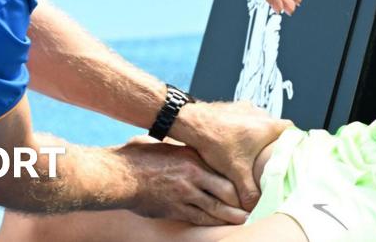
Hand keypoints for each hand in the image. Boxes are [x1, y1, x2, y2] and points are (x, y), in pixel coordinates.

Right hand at [116, 138, 247, 225]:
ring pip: (215, 210)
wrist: (122, 175)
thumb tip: (203, 158)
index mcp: (194, 159)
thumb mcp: (173, 150)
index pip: (225, 173)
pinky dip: (212, 223)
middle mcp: (193, 177)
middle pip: (226, 193)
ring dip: (231, 217)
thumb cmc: (144, 159)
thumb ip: (191, 157)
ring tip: (244, 220)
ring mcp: (184, 195)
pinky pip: (199, 218)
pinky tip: (220, 225)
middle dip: (240, 203)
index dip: (239, 183)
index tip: (248, 188)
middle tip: (253, 208)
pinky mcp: (175, 209)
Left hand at [174, 101, 291, 210]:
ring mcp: (245, 108)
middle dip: (272, 142)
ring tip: (249, 151)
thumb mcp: (235, 171)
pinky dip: (242, 129)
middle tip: (267, 157)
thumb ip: (248, 191)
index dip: (293, 140)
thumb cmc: (216, 142)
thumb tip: (255, 206)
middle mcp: (260, 114)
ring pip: (259, 123)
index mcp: (267, 126)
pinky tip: (233, 142)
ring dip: (256, 135)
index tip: (290, 150)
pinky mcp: (232, 108)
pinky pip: (244, 119)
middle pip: (275, 128)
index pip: (292, 129)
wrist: (192, 123)